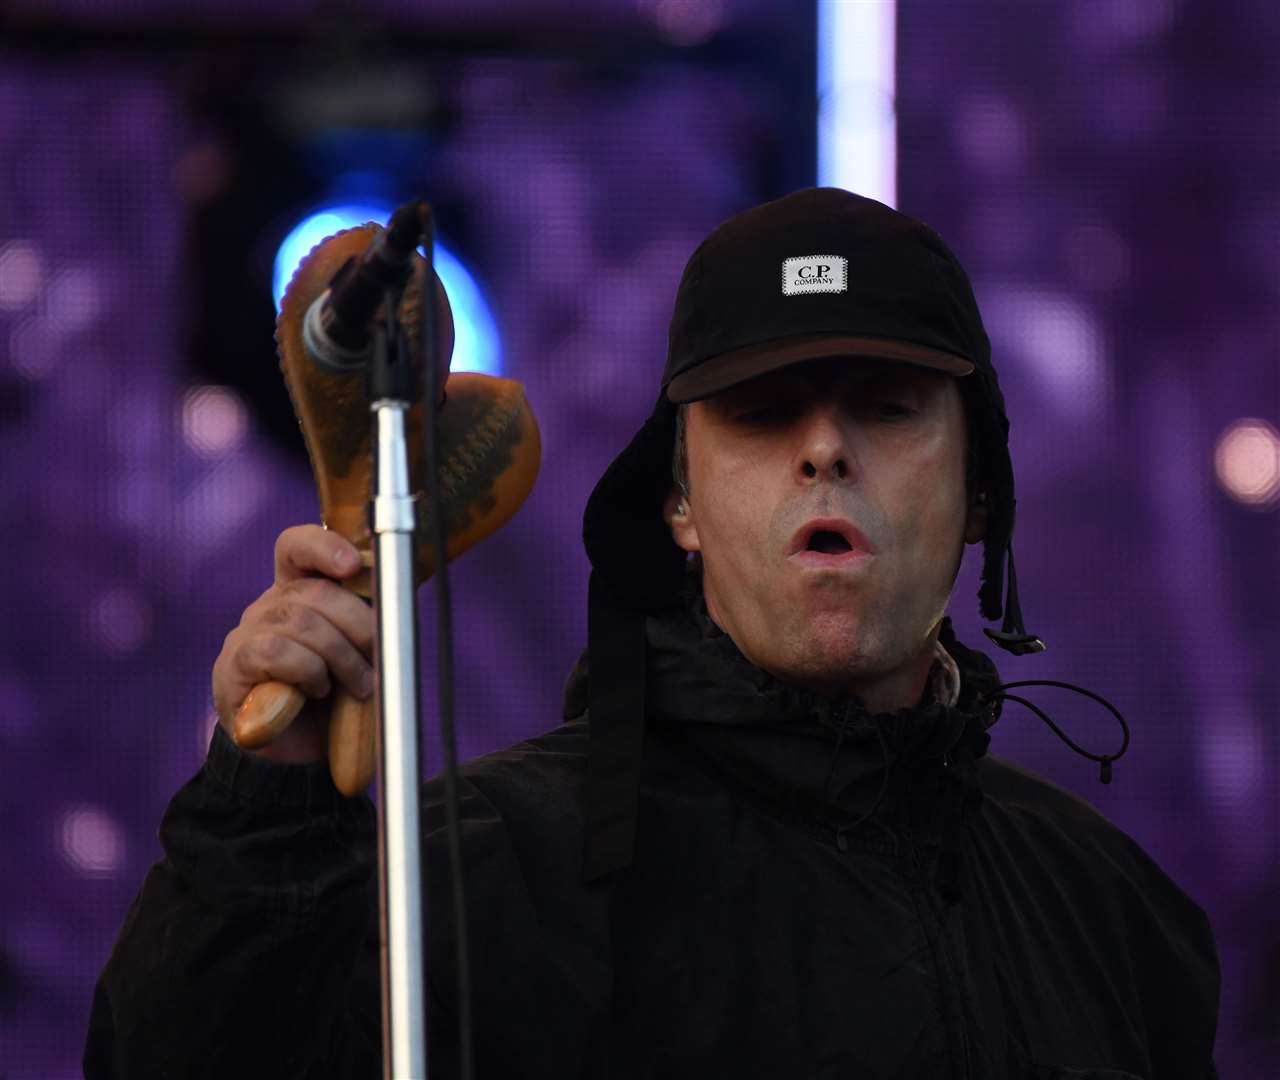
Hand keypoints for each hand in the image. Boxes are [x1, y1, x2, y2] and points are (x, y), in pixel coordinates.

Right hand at [212, 525, 374, 764]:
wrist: (296, 752)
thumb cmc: (331, 696)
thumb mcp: (358, 653)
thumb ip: (369, 624)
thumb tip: (401, 599)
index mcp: (297, 592)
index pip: (296, 547)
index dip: (323, 545)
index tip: (354, 564)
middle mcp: (268, 606)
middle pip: (312, 591)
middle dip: (357, 622)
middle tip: (377, 656)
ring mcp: (246, 634)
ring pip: (299, 621)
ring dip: (339, 654)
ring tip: (357, 684)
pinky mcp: (234, 667)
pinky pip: (274, 652)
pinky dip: (307, 671)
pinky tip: (317, 690)